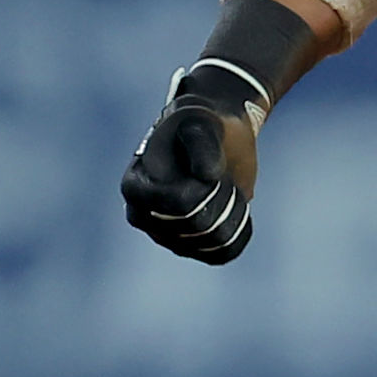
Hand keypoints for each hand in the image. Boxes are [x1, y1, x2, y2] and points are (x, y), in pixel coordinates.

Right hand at [121, 67, 266, 263]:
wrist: (214, 138)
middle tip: (223, 173)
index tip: (210, 168)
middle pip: (199, 225)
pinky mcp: (192, 248)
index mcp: (135, 187)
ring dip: (234, 210)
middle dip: (222, 195)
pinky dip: (241, 229)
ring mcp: (168, 237)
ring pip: (215, 242)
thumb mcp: (201, 123)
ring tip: (227, 185)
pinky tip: (238, 206)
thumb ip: (202, 144)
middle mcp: (144, 218)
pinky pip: (225, 254)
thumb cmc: (200, 126)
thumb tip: (207, 177)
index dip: (206, 188)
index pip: (180, 204)